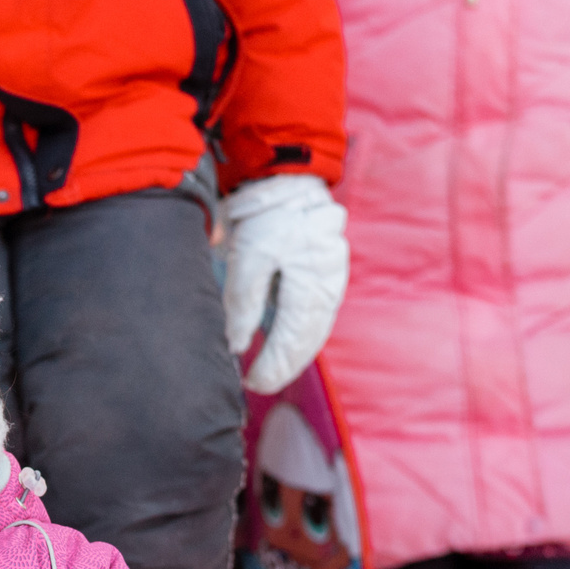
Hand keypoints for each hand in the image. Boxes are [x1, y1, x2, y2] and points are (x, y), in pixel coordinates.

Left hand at [220, 175, 348, 394]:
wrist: (289, 183)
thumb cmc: (266, 219)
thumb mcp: (247, 259)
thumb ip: (243, 305)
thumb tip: (236, 345)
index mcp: (309, 286)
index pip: (291, 341)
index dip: (273, 367)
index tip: (252, 383)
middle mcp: (327, 289)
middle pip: (308, 342)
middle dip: (284, 367)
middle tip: (259, 385)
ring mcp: (333, 283)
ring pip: (316, 331)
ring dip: (295, 355)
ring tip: (272, 371)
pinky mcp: (329, 276)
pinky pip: (318, 316)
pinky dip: (303, 336)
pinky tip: (287, 345)